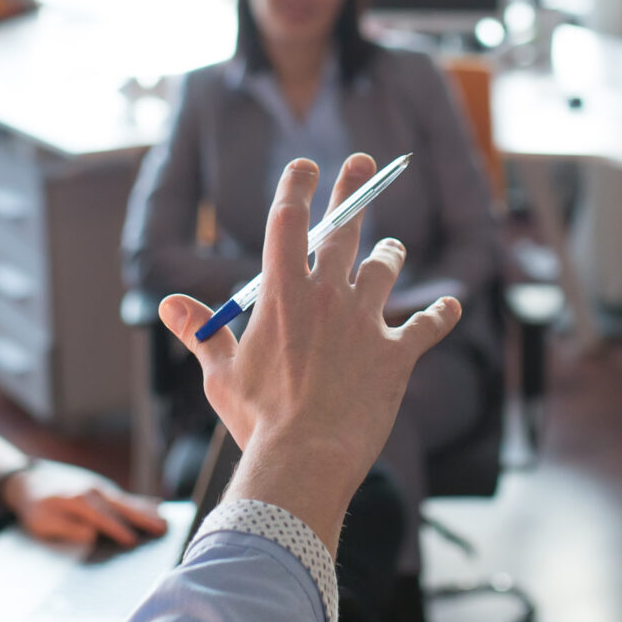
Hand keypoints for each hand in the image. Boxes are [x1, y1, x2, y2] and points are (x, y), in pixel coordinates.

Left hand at [3, 460, 168, 548]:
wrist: (28, 479)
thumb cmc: (35, 506)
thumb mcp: (41, 522)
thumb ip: (66, 527)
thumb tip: (91, 534)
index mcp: (78, 500)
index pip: (101, 517)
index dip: (116, 529)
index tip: (132, 542)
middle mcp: (92, 490)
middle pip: (121, 506)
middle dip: (142, 518)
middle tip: (163, 528)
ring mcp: (99, 487)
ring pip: (127, 500)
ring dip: (146, 510)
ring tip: (166, 520)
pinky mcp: (102, 488)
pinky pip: (124, 496)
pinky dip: (141, 502)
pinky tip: (157, 506)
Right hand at [159, 155, 462, 546]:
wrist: (307, 457)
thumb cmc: (258, 418)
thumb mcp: (220, 373)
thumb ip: (202, 332)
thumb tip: (169, 306)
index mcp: (282, 293)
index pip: (289, 220)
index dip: (297, 187)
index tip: (306, 166)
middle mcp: (328, 295)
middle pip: (344, 228)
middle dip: (352, 191)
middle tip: (362, 164)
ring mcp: (366, 321)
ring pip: (385, 268)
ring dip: (389, 253)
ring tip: (391, 247)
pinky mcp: (396, 353)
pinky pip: (427, 324)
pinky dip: (441, 314)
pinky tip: (452, 306)